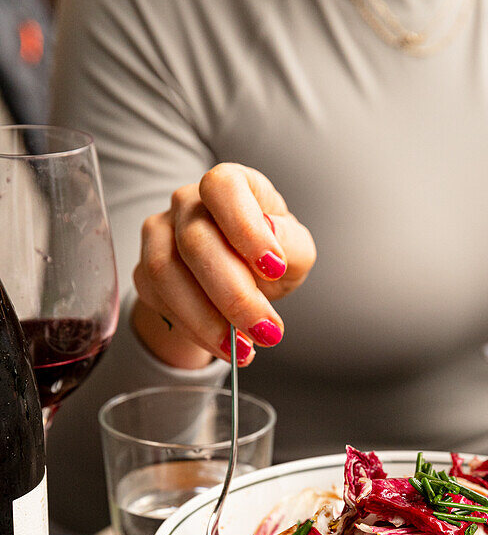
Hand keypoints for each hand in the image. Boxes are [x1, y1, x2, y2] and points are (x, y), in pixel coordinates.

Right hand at [132, 164, 316, 368]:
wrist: (240, 282)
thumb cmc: (270, 258)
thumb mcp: (295, 252)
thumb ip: (290, 244)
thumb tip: (272, 241)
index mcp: (229, 185)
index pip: (223, 187)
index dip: (245, 228)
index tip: (273, 268)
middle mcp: (188, 203)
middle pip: (195, 241)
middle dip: (233, 295)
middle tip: (265, 331)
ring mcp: (159, 234)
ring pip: (166, 273)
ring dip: (207, 320)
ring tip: (243, 350)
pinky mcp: (145, 271)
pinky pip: (159, 301)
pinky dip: (194, 330)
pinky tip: (223, 345)